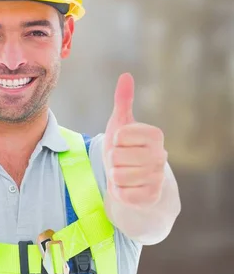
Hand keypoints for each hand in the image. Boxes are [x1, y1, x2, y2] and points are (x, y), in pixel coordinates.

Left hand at [103, 73, 167, 207]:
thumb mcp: (121, 125)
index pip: (120, 135)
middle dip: (113, 161)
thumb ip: (123, 101)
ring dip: (115, 177)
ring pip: (117, 176)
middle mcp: (161, 155)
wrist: (135, 181)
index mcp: (156, 135)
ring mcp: (157, 177)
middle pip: (116, 157)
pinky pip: (122, 194)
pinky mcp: (151, 197)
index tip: (122, 144)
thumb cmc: (126, 150)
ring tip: (124, 175)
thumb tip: (125, 76)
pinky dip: (119, 193)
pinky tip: (128, 189)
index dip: (115, 141)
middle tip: (122, 162)